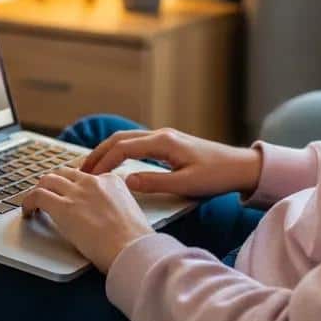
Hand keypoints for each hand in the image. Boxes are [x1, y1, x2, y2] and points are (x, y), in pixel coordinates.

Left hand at [20, 166, 152, 273]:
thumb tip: (105, 215)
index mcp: (111, 180)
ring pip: (48, 179)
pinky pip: (37, 196)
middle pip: (64, 173)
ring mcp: (77, 192)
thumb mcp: (131, 212)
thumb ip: (116, 205)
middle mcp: (93, 181)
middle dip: (54, 183)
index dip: (74, 185)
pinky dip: (28, 202)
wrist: (132, 249)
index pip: (85, 175)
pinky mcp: (63, 207)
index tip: (70, 195)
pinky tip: (27, 212)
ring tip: (35, 203)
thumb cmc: (134, 241)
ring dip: (40, 190)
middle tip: (48, 195)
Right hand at [80, 127, 262, 198]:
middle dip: (98, 153)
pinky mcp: (169, 144)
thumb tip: (125, 181)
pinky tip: (115, 164)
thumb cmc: (216, 176)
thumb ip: (154, 183)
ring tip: (92, 168)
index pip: (123, 148)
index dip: (103, 162)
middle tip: (80, 171)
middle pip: (120, 139)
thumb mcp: (185, 185)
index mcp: (163, 142)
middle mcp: (161, 135)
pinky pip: (137, 144)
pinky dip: (120, 151)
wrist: (240, 166)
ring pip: (127, 140)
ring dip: (107, 151)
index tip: (88, 177)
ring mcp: (165, 138)